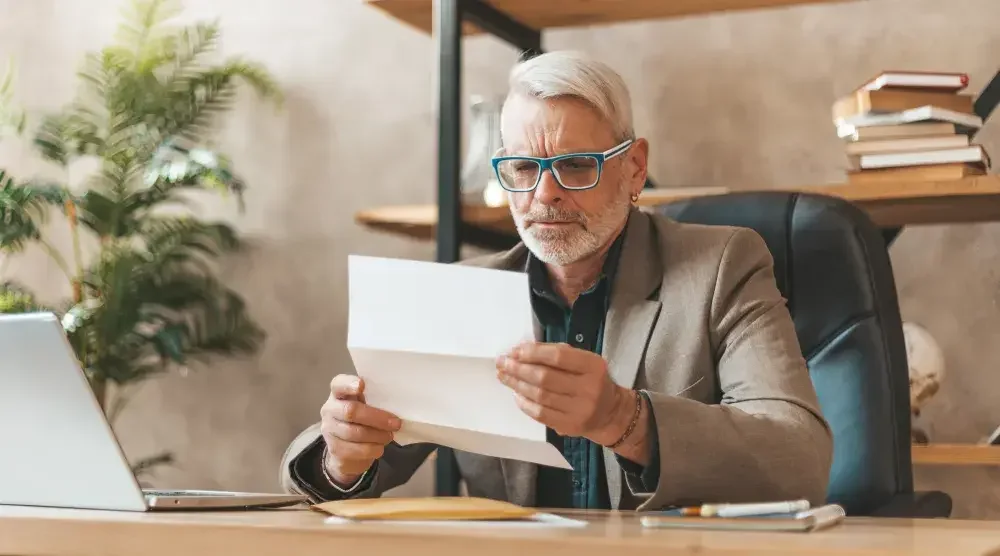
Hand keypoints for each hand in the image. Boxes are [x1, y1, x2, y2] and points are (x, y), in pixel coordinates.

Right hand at [320, 374, 401, 486]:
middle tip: (396, 423)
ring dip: (377, 435)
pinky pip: (355, 450)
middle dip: (376, 417)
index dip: (348, 384)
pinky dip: (372, 449)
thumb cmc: (361, 420)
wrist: (347, 451)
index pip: (338, 384)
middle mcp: (329, 409)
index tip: (361, 385)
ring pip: (354, 432)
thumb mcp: (366, 406)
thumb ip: (374, 401)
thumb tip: (398, 404)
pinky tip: (379, 447)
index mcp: (338, 394)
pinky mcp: (334, 449)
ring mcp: (329, 430)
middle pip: (350, 411)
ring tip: (389, 436)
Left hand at [496, 341, 629, 444]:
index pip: (558, 356)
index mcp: (593, 366)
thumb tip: (521, 351)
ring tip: (504, 376)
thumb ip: (557, 354)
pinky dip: (525, 404)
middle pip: (545, 377)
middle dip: (518, 369)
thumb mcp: (583, 361)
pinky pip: (541, 414)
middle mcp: (589, 388)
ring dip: (517, 385)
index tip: (514, 351)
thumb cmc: (591, 380)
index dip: (533, 352)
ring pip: (540, 396)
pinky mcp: (571, 426)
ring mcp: (580, 410)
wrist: (610, 412)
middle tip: (501, 363)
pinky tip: (516, 395)